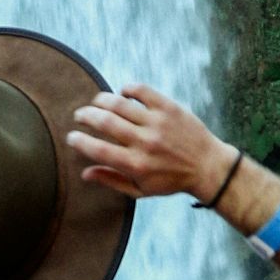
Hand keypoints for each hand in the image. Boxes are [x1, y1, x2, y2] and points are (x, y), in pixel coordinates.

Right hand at [67, 84, 238, 200]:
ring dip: (101, 100)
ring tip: (96, 103)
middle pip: (104, 121)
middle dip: (85, 116)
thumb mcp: (140, 190)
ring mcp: (157, 123)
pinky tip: (123, 94)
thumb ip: (111, 180)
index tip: (72, 137)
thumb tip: (85, 173)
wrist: (208, 167)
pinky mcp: (169, 108)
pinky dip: (127, 89)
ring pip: (119, 103)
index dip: (78, 141)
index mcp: (135, 165)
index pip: (97, 149)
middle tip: (80, 116)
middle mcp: (144, 142)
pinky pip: (141, 90)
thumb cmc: (171, 181)